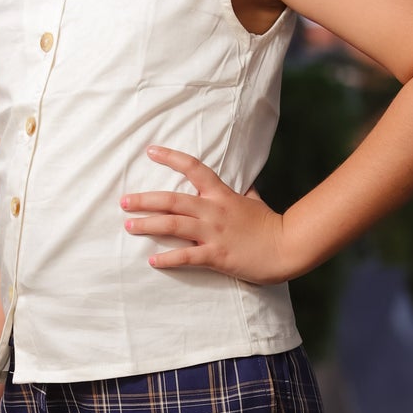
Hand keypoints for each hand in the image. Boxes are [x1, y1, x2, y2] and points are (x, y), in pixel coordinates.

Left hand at [119, 143, 289, 282]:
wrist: (288, 247)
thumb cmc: (270, 226)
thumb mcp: (255, 203)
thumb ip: (244, 194)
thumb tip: (243, 186)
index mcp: (222, 195)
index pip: (194, 168)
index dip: (171, 158)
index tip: (150, 151)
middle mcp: (214, 210)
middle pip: (172, 200)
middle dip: (145, 200)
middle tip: (124, 202)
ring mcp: (214, 233)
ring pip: (173, 225)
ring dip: (148, 225)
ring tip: (129, 226)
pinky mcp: (217, 255)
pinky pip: (187, 257)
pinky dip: (168, 259)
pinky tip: (152, 261)